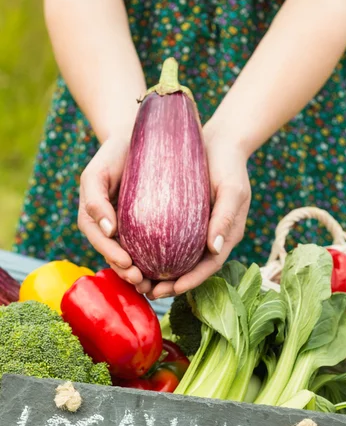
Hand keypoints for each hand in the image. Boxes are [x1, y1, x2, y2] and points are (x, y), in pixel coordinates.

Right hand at [78, 136, 146, 285]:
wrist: (137, 140)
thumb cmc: (114, 154)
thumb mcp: (96, 172)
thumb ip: (95, 199)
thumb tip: (108, 230)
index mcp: (93, 219)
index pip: (101, 242)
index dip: (112, 255)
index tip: (128, 264)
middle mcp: (109, 229)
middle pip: (116, 256)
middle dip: (128, 272)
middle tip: (143, 281)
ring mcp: (128, 230)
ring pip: (133, 258)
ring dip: (142, 274)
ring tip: (156, 285)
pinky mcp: (147, 228)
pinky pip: (151, 248)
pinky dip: (157, 261)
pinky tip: (171, 272)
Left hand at [148, 124, 251, 299]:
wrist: (219, 142)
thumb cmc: (230, 165)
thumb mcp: (232, 189)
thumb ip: (226, 218)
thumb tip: (214, 250)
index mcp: (226, 236)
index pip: (209, 267)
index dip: (192, 281)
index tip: (173, 289)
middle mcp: (210, 238)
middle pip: (190, 269)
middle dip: (171, 284)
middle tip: (148, 291)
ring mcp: (196, 230)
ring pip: (177, 259)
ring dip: (159, 273)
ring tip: (138, 280)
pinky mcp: (182, 219)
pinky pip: (167, 241)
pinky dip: (153, 253)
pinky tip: (135, 256)